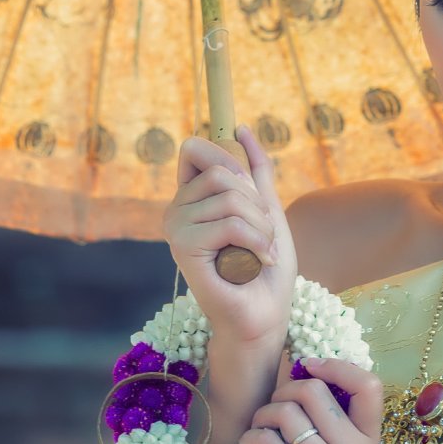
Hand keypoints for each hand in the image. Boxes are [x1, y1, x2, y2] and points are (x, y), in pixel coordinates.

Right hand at [162, 124, 296, 345]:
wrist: (264, 316)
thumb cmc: (265, 268)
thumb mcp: (266, 209)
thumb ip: (256, 170)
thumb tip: (243, 127)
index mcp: (190, 198)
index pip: (195, 149)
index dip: (229, 161)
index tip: (251, 195)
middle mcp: (176, 210)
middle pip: (221, 172)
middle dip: (256, 202)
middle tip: (262, 233)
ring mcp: (175, 229)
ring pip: (230, 197)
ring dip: (261, 226)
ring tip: (262, 251)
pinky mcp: (183, 250)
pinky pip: (229, 224)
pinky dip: (257, 242)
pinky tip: (258, 263)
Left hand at [239, 356, 383, 443]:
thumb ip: (341, 429)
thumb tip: (309, 377)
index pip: (368, 386)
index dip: (337, 365)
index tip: (310, 365)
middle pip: (312, 391)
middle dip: (284, 391)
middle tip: (275, 407)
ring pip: (284, 412)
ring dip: (263, 415)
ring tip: (261, 429)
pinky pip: (264, 440)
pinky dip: (250, 437)